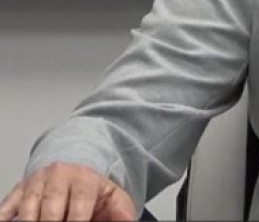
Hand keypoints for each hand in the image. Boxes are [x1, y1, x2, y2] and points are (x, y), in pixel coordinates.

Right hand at [0, 162, 134, 221]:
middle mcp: (57, 178)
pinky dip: (6, 217)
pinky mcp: (17, 190)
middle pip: (51, 210)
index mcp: (83, 179)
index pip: (79, 207)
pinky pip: (6, 206)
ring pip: (28, 211)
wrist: (71, 167)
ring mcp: (35, 183)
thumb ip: (121, 210)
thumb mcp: (112, 195)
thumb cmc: (90, 188)